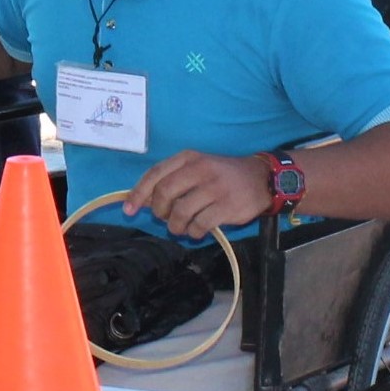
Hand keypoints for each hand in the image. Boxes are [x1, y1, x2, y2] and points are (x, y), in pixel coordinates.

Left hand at [123, 150, 269, 240]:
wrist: (260, 178)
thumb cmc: (221, 176)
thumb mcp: (196, 168)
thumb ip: (171, 180)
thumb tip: (144, 201)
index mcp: (189, 158)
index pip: (155, 174)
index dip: (138, 194)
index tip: (129, 210)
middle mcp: (200, 169)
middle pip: (164, 194)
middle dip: (159, 212)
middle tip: (166, 218)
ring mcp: (214, 188)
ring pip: (180, 212)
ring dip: (176, 226)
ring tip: (182, 227)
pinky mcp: (227, 206)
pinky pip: (199, 225)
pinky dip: (194, 232)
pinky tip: (198, 230)